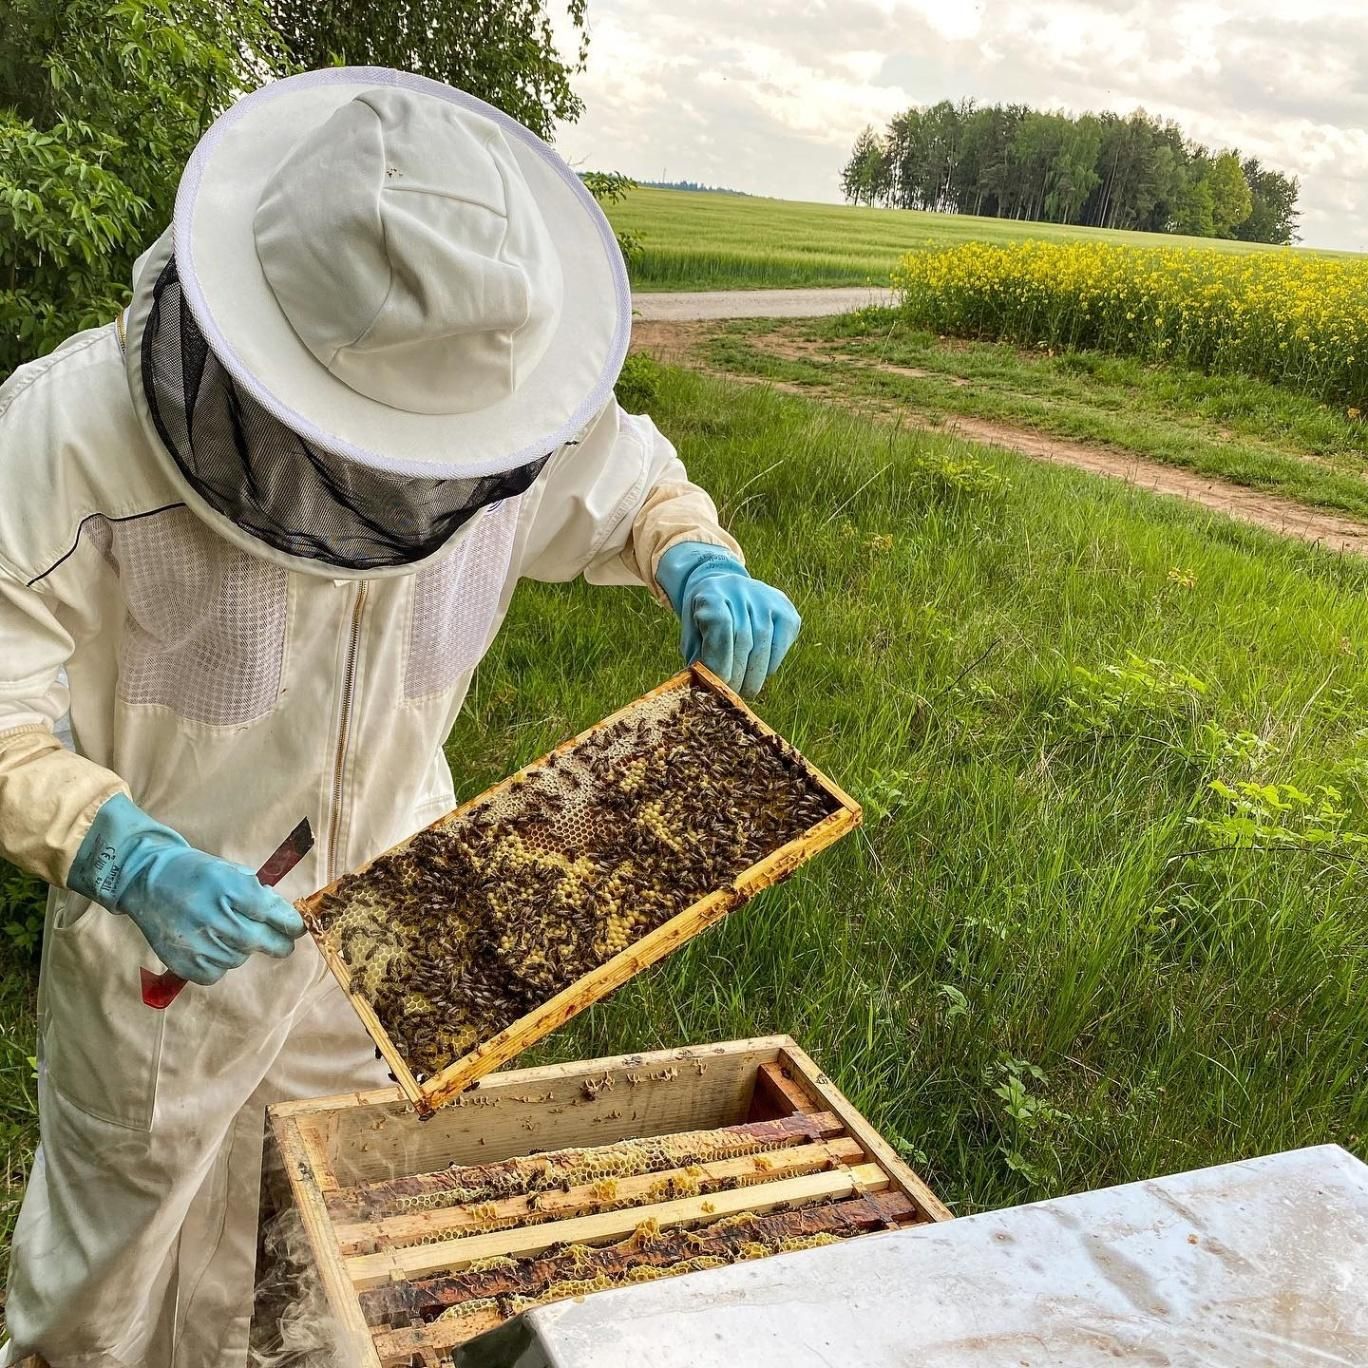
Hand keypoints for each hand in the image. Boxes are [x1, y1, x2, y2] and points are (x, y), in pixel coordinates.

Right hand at [67, 794, 304, 984]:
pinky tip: (210, 946)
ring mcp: (197, 942)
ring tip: (226, 932)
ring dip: (242, 949)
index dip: (290, 923)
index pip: (272, 913)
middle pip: (261, 941)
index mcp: (230, 888)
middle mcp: (214, 917)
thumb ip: (258, 893)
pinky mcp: (183, 962)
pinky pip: (216, 973)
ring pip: (239, 958)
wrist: (146, 881)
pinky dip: (220, 964)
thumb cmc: (195, 874)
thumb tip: (284, 917)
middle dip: (278, 944)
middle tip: (283, 944)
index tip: (297, 928)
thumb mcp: (230, 871)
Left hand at [656, 542, 799, 695]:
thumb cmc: (705, 623)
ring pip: (763, 644)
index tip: (718, 685)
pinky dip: (771, 665)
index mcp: (711, 592)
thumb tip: (706, 691)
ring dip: (755, 675)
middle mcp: (740, 588)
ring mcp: (766, 597)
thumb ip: (698, 660)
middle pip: (743, 638)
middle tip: (733, 695)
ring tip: (746, 690)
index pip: (720, 627)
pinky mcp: (786, 609)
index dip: (720, 660)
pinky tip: (761, 674)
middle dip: (738, 673)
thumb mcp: (693, 637)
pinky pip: (780, 644)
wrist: (726, 591)